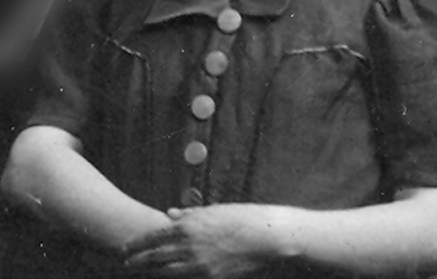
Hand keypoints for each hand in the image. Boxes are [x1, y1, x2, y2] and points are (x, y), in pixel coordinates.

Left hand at [125, 204, 276, 277]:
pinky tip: (166, 278)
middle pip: (155, 257)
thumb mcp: (213, 211)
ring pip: (166, 272)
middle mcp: (190, 245)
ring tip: (139, 272)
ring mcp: (199, 264)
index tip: (124, 247)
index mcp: (190, 225)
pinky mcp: (210, 278)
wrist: (265, 237)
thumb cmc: (240, 218)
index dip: (137, 243)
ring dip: (151, 272)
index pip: (155, 236)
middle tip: (124, 263)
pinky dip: (173, 278)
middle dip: (137, 260)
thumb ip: (189, 214)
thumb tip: (169, 214)